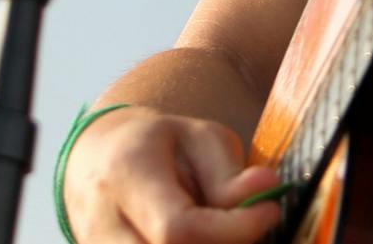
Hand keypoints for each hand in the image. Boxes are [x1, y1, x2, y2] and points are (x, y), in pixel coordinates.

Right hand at [60, 106, 281, 243]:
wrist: (102, 160)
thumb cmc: (159, 147)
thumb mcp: (198, 138)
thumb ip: (229, 172)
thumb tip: (267, 188)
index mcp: (125, 174)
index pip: (177, 227)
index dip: (232, 229)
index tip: (271, 211)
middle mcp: (102, 221)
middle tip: (244, 229)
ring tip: (218, 229)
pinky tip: (201, 238)